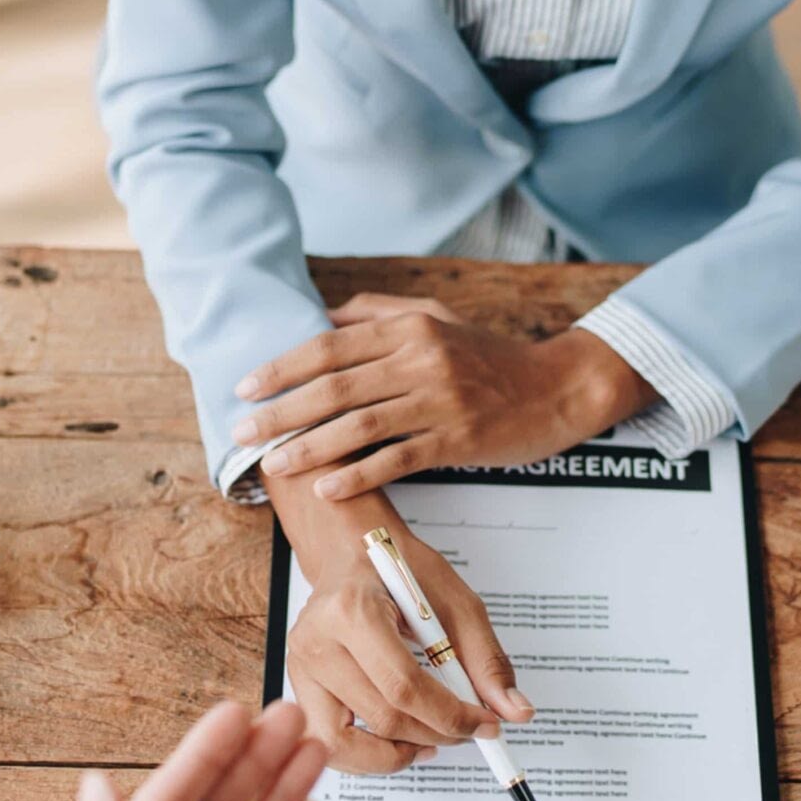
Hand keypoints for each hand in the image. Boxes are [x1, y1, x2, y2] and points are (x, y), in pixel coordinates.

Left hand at [231, 294, 656, 500]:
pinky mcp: (458, 439)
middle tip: (243, 433)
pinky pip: (397, 458)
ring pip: (359, 424)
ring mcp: (440, 400)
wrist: (558, 387)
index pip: (329, 346)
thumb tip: (324, 315)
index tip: (245, 387)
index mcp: (409, 328)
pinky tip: (327, 488)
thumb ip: (379, 312)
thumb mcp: (438, 318)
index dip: (281, 367)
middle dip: (281, 411)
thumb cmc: (493, 356)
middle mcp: (420, 359)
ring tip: (273, 464)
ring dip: (309, 446)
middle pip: (334, 386)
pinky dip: (358, 474)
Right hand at [265, 472, 531, 773]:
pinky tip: (400, 742)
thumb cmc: (399, 573)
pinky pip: (330, 744)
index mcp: (353, 610)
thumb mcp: (454, 602)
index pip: (404, 687)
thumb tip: (514, 712)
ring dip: (398, 755)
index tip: (485, 724)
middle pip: (382, 717)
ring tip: (431, 741)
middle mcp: (316, 641)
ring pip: (346, 744)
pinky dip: (368, 757)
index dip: (451, 716)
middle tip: (468, 730)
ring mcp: (300, 668)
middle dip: (436, 734)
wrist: (352, 554)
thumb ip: (486, 660)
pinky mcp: (298, 688)